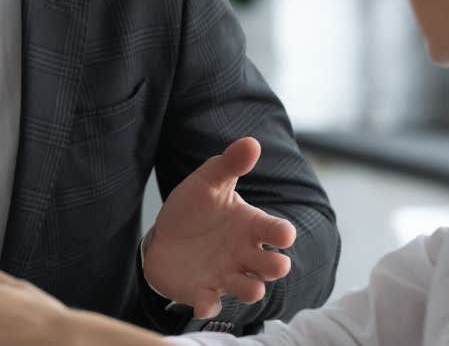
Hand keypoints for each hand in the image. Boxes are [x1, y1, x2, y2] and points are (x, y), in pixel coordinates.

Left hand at [143, 137, 295, 317]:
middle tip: (275, 265)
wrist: (165, 234)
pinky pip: (210, 304)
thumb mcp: (209, 182)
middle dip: (276, 267)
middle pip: (270, 267)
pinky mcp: (202, 292)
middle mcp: (244, 254)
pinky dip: (208, 306)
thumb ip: (229, 165)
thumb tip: (251, 142)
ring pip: (249, 290)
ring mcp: (225, 275)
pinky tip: (202, 302)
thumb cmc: (196, 208)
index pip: (276, 231)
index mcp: (251, 226)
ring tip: (252, 288)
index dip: (282, 234)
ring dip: (251, 290)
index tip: (283, 234)